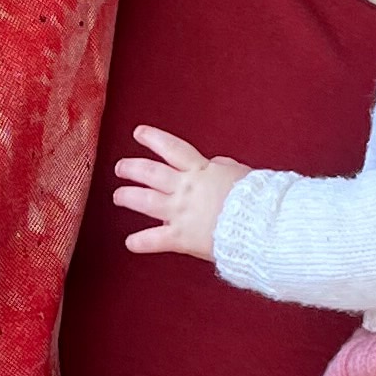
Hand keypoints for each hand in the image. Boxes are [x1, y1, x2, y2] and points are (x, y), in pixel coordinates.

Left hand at [111, 124, 250, 259]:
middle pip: (151, 173)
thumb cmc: (256, 198)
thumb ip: (223, 167)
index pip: (171, 149)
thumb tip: (215, 163)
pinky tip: (129, 243)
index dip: (153, 138)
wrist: (258, 224)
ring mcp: (180, 212)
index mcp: (201, 171)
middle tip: (120, 167)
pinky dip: (140, 242)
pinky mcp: (181, 237)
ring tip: (118, 196)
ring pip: (145, 201)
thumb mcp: (241, 173)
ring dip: (128, 197)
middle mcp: (185, 189)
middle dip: (132, 168)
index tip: (138, 133)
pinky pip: (154, 240)